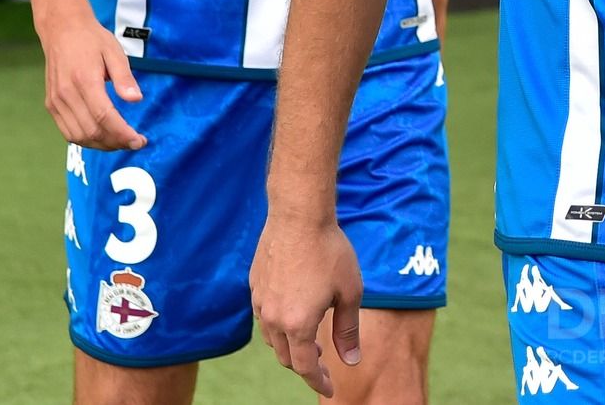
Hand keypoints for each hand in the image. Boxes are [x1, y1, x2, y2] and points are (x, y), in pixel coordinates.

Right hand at [37, 9, 145, 150]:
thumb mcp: (114, 52)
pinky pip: (67, 131)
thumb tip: (136, 100)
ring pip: (78, 136)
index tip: (139, 140)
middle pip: (92, 131)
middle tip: (135, 142)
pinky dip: (86, 140)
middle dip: (116, 142)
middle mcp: (66, 94)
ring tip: (121, 141)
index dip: (122, 133)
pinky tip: (102, 136)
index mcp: (84, 80)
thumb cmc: (91, 39)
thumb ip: (124, 78)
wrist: (61, 29)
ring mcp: (56, 101)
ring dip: (101, 145)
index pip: (104, 116)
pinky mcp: (51, 105)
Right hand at [253, 215, 363, 396]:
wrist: (299, 216)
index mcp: (298, 324)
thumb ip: (347, 330)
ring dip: (289, 345)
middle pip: (285, 356)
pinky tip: (293, 310)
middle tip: (322, 361)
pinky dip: (278, 324)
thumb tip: (350, 360)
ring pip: (271, 338)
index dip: (318, 381)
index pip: (305, 367)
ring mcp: (260, 301)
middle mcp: (274, 318)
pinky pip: (263, 316)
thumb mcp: (349, 293)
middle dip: (303, 364)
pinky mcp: (254, 285)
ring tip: (308, 337)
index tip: (329, 388)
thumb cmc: (330, 252)